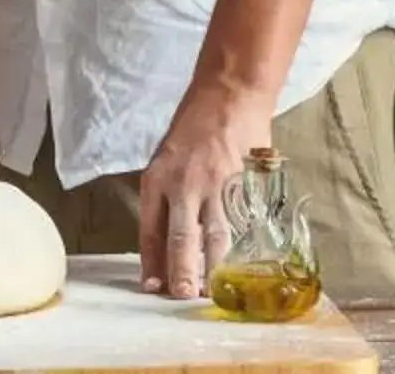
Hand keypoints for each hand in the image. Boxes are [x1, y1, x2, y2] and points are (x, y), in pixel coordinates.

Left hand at [138, 78, 274, 299]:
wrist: (229, 96)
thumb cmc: (192, 129)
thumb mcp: (164, 160)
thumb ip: (164, 200)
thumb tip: (165, 246)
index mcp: (158, 179)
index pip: (150, 229)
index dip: (151, 262)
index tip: (152, 288)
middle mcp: (185, 185)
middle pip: (181, 237)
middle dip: (182, 272)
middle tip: (183, 297)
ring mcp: (217, 187)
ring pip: (215, 237)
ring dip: (213, 268)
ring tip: (211, 291)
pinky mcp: (244, 186)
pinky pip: (241, 225)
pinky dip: (240, 249)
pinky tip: (241, 267)